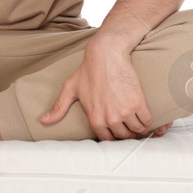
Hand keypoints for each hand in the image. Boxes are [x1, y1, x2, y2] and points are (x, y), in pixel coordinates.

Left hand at [40, 43, 163, 139]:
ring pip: (138, 130)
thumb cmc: (88, 69)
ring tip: (140, 122)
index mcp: (95, 119)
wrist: (106, 53)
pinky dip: (149, 121)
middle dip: (128, 133)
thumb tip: (44, 121)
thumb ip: (58, 107)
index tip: (118, 130)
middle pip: (124, 137)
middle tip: (131, 126)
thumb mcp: (70, 88)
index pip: (108, 139)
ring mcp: (125, 112)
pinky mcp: (138, 103)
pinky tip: (146, 116)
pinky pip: (148, 121)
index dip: (114, 135)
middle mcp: (110, 118)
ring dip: (140, 128)